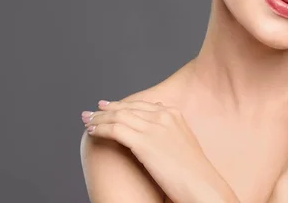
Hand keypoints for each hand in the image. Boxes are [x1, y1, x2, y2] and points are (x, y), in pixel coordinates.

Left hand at [82, 100, 238, 202]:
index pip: (141, 104)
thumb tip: (156, 123)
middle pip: (128, 108)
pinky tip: (92, 131)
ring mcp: (154, 127)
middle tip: (91, 112)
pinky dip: (101, 129)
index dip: (122, 105)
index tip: (107, 106)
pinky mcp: (143, 142)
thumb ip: (170, 129)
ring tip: (87, 121)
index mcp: (174, 114)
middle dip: (106, 110)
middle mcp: (163, 116)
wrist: (200, 183)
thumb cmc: (193, 169)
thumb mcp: (183, 141)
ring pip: (118, 116)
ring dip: (99, 118)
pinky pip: (115, 130)